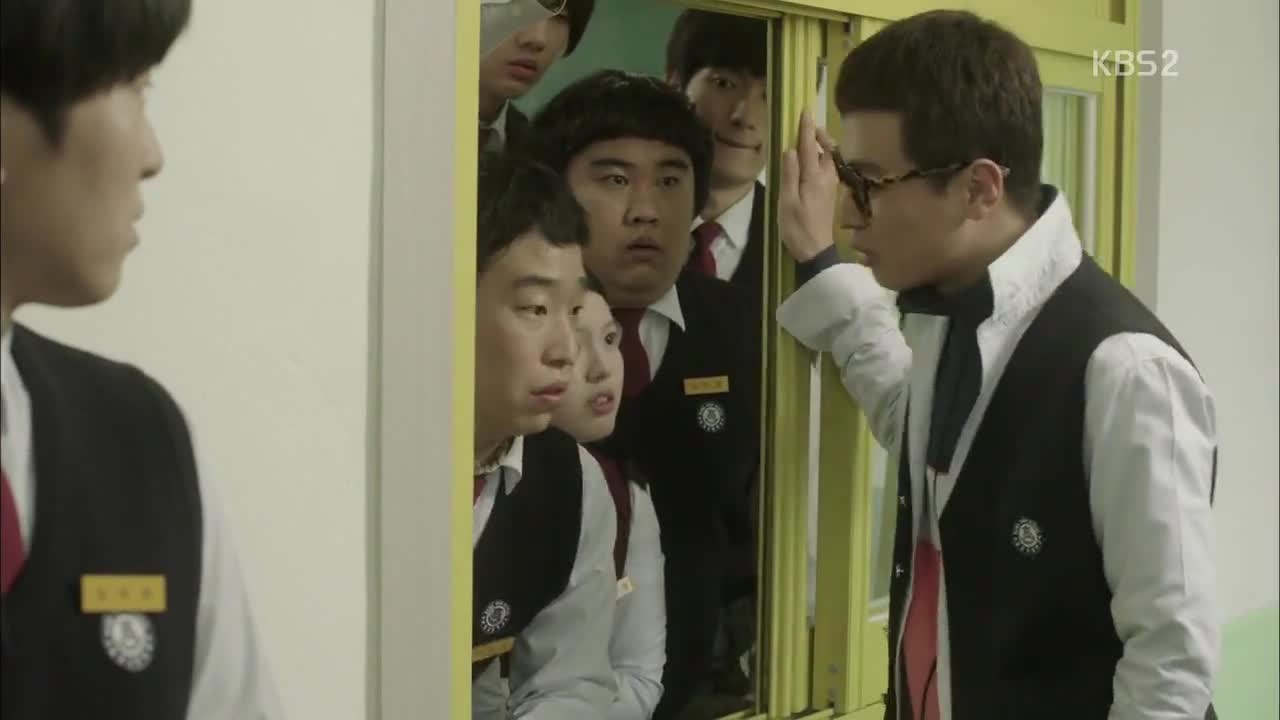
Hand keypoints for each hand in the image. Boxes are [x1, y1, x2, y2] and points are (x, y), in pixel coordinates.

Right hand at [780, 108, 838, 262]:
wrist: (816, 250)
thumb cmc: (797, 228)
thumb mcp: (787, 202)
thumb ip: (789, 174)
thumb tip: (790, 150)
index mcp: (813, 177)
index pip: (808, 147)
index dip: (806, 128)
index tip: (805, 111)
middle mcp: (826, 178)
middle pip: (827, 149)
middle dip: (819, 134)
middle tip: (807, 125)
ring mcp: (830, 186)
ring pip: (829, 158)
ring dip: (821, 146)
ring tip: (808, 140)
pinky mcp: (829, 193)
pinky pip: (827, 168)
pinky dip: (821, 158)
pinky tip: (811, 162)